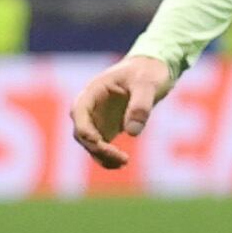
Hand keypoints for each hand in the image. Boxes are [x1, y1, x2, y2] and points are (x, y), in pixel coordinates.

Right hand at [67, 53, 175, 169]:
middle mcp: (90, 107)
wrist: (152, 69)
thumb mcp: (148, 83)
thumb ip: (141, 105)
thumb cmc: (147, 72)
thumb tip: (132, 133)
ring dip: (101, 156)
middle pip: (82, 132)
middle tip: (121, 158)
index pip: (79, 112)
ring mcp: (96, 119)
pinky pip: (101, 147)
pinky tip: (122, 163)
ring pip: (90, 143)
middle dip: (97, 147)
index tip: (99, 142)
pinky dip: (107, 157)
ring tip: (123, 162)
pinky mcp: (106, 128)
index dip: (85, 129)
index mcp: (93, 91)